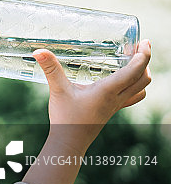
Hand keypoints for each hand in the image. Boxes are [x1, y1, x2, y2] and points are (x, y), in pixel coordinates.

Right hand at [35, 39, 151, 154]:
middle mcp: (116, 98)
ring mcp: (116, 106)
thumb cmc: (65, 118)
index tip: (145, 42)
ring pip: (141, 89)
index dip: (144, 54)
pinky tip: (122, 81)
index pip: (135, 70)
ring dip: (142, 75)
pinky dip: (135, 87)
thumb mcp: (58, 90)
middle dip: (146, 61)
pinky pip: (132, 97)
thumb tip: (39, 51)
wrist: (69, 141)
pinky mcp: (112, 110)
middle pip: (144, 79)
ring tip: (134, 63)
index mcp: (108, 91)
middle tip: (139, 48)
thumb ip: (50, 69)